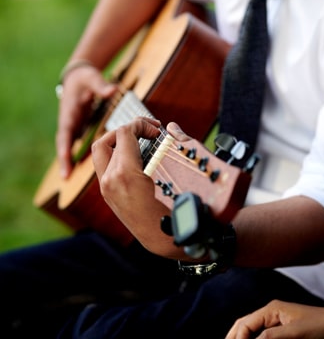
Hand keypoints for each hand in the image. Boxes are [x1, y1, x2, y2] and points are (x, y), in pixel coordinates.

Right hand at [56, 65, 117, 177]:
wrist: (78, 77)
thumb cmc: (84, 79)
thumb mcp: (91, 79)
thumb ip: (101, 86)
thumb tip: (113, 90)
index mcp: (70, 114)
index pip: (65, 133)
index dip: (65, 147)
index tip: (65, 158)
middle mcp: (69, 123)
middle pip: (65, 144)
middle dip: (64, 160)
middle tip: (66, 176)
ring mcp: (74, 127)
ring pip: (72, 146)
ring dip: (71, 160)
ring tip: (70, 178)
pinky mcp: (80, 129)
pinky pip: (82, 144)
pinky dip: (84, 155)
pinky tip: (92, 167)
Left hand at [92, 116, 165, 250]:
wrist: (163, 242)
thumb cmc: (175, 213)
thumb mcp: (178, 177)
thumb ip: (177, 147)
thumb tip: (172, 128)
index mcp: (125, 175)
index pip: (124, 133)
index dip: (141, 124)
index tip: (157, 130)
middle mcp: (110, 181)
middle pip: (106, 140)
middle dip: (127, 130)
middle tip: (147, 131)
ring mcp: (106, 190)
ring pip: (102, 154)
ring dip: (119, 143)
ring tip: (141, 142)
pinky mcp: (108, 196)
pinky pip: (106, 167)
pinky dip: (118, 156)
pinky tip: (138, 159)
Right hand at [226, 300, 323, 338]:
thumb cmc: (322, 326)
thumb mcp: (296, 333)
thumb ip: (271, 337)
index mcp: (271, 310)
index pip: (245, 324)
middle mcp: (271, 314)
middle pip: (244, 325)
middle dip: (233, 337)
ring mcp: (277, 322)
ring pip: (251, 330)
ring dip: (242, 338)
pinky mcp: (283, 331)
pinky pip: (262, 336)